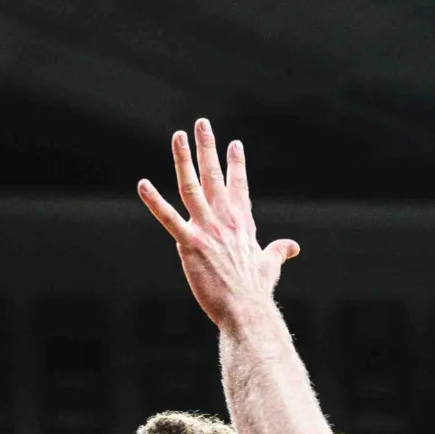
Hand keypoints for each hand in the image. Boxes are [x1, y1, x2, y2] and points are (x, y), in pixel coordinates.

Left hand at [138, 118, 299, 331]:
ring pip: (192, 186)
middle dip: (208, 147)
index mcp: (243, 223)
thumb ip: (278, 251)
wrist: (246, 309)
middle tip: (202, 124)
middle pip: (214, 176)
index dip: (235, 164)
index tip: (234, 144)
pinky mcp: (189, 244)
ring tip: (178, 136)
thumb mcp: (270, 265)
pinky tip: (142, 184)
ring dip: (184, 159)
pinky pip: (168, 217)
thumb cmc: (256, 291)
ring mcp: (206, 229)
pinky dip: (154, 201)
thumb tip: (292, 246)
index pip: (238, 186)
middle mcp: (225, 220)